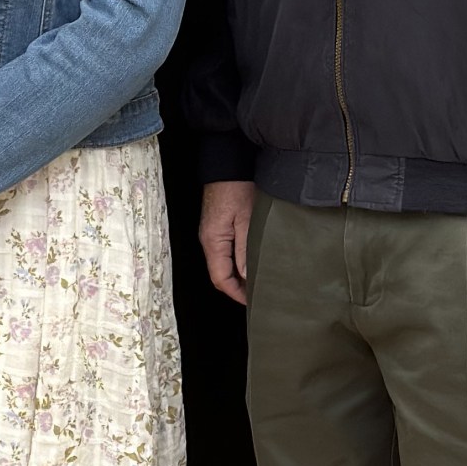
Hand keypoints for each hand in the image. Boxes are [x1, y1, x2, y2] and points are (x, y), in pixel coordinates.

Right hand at [199, 180, 254, 304]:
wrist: (227, 164)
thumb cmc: (236, 187)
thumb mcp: (246, 220)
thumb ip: (245, 250)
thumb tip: (246, 276)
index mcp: (213, 241)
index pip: (220, 278)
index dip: (236, 293)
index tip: (252, 301)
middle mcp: (208, 240)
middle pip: (219, 274)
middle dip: (237, 287)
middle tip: (258, 294)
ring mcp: (211, 233)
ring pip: (222, 264)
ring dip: (237, 275)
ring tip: (257, 280)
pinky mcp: (217, 226)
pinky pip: (224, 252)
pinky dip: (236, 262)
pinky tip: (250, 262)